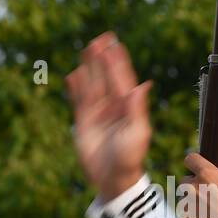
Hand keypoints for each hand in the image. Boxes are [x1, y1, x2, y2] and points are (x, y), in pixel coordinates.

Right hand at [66, 32, 152, 200]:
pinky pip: (79, 99)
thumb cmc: (130, 157)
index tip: (115, 44)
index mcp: (129, 108)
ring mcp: (98, 113)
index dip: (119, 62)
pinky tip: (75, 74)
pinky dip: (76, 87)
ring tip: (87, 49)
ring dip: (90, 68)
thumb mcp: (138, 132)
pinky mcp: (84, 121)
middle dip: (104, 59)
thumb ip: (137, 108)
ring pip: (92, 84)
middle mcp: (114, 107)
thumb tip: (142, 85)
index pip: (123, 80)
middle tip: (101, 39)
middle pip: (107, 77)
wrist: (113, 177)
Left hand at [177, 152, 217, 217]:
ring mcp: (187, 204)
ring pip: (185, 200)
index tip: (197, 169)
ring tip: (211, 214)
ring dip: (194, 205)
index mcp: (207, 174)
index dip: (195, 164)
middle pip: (185, 181)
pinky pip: (185, 217)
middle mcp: (193, 186)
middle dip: (195, 187)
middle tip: (209, 197)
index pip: (191, 160)